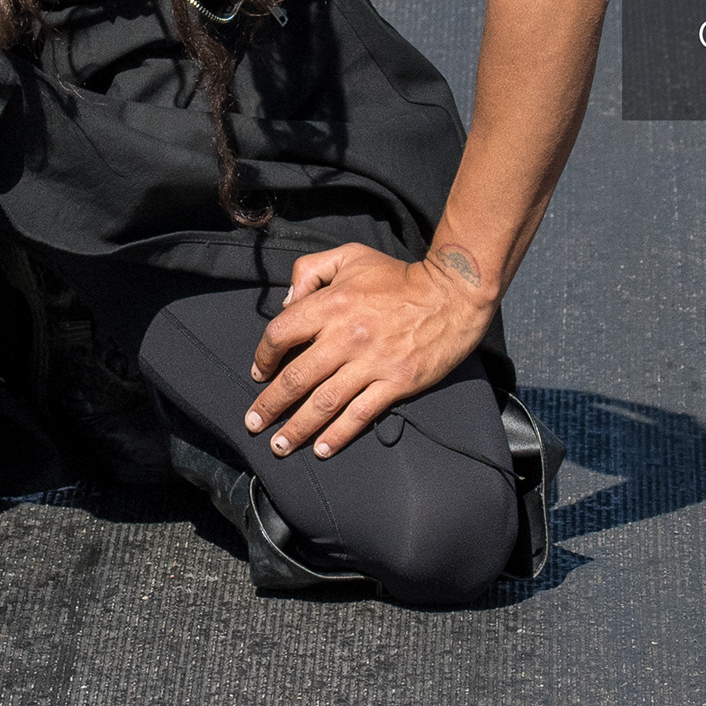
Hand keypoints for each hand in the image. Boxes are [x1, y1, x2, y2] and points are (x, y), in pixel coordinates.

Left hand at [243, 243, 497, 459]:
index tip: (258, 374)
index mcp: (332, 304)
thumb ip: (310, 271)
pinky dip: (338, 435)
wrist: (452, 294)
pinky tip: (322, 449)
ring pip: (323, 403)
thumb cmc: (398, 276)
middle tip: (253, 423)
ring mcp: (371, 363)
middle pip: (295, 378)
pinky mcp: (396, 382)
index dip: (263, 357)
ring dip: (297, 428)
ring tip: (280, 445)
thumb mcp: (350, 256)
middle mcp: (346, 336)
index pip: (280, 334)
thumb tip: (286, 303)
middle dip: (270, 406)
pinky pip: (360, 414)